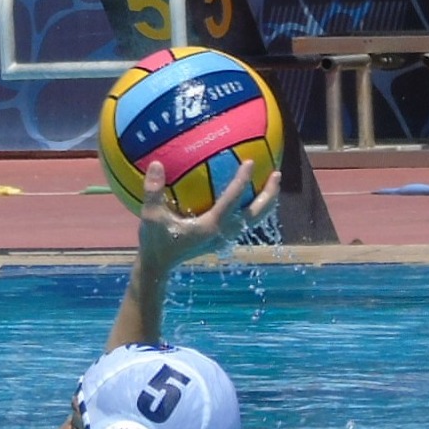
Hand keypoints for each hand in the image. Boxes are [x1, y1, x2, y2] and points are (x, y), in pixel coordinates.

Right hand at [136, 159, 280, 275]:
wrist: (158, 266)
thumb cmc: (155, 241)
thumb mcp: (150, 216)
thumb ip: (153, 191)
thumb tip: (156, 163)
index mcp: (210, 226)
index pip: (232, 200)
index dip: (242, 180)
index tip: (250, 162)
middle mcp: (223, 233)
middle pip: (255, 214)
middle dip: (269, 194)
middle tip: (277, 174)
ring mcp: (224, 238)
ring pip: (253, 220)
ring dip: (266, 203)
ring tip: (273, 185)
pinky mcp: (221, 239)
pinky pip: (243, 222)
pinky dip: (252, 209)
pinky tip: (251, 197)